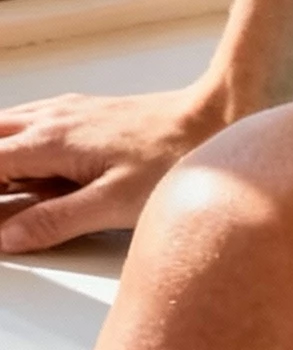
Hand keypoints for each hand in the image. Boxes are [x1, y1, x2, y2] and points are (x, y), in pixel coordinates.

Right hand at [0, 84, 234, 254]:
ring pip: (9, 126)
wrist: (213, 116)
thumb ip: (57, 220)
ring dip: (0, 153)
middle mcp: (53, 120)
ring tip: (11, 191)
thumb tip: (9, 237)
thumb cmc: (173, 155)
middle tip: (3, 207)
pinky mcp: (87, 112)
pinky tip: (33, 163)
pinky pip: (33, 121)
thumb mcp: (113, 201)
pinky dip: (18, 142)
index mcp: (51, 142)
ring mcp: (69, 112)